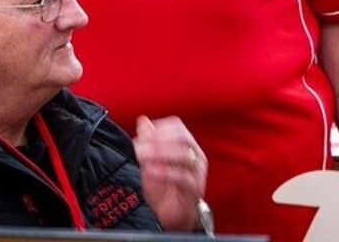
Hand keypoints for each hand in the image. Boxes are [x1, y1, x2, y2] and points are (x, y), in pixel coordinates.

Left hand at [133, 115, 206, 230]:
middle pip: (183, 137)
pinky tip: (151, 171)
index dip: (159, 128)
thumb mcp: (151, 163)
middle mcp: (195, 155)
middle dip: (159, 139)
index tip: (143, 135)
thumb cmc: (164, 188)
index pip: (177, 126)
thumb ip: (148, 142)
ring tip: (143, 156)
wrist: (173, 217)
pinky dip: (165, 172)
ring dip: (160, 153)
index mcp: (187, 145)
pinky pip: (182, 177)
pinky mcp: (194, 189)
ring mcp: (197, 172)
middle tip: (141, 145)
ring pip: (183, 155)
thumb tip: (143, 120)